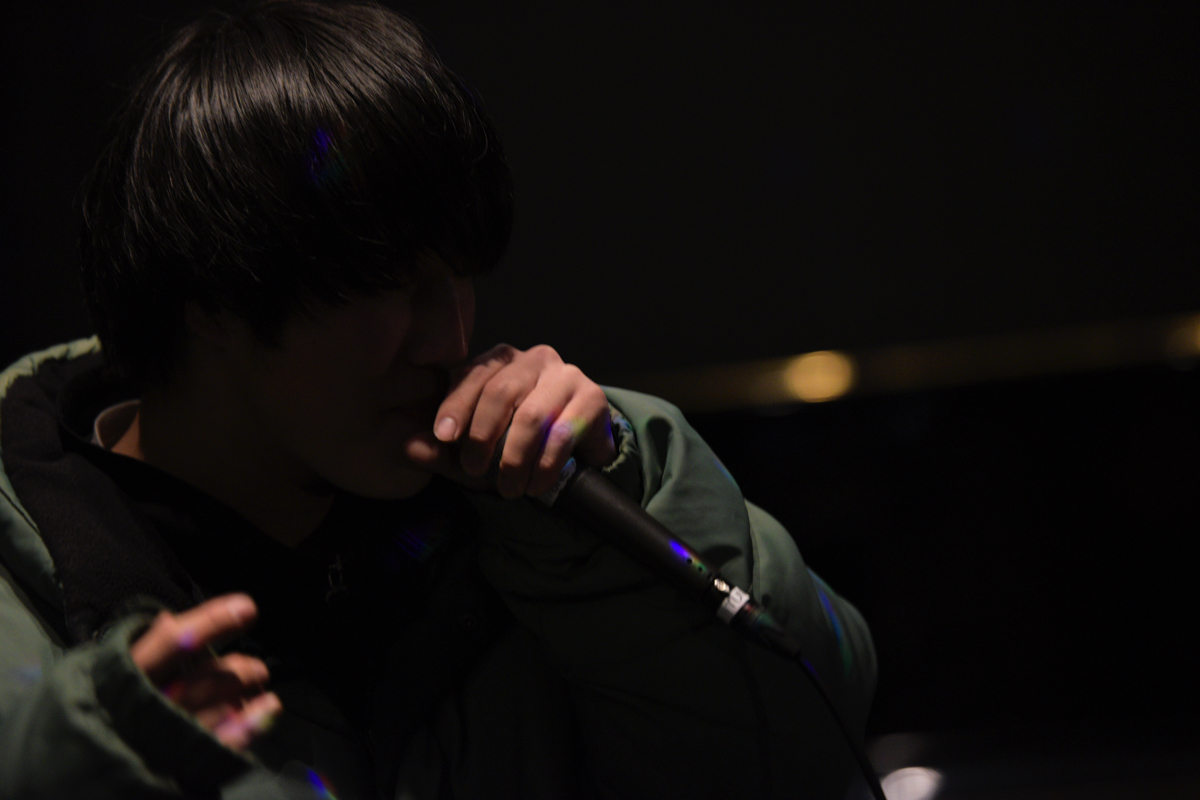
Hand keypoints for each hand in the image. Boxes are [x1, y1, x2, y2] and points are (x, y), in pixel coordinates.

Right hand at [130, 593, 280, 750]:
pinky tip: (269, 706)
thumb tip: (168, 618)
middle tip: (254, 666)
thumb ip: (152, 649)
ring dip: (245, 689)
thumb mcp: (121, 672)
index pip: (171, 641)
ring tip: (258, 680)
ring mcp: (168, 738)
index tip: (247, 608)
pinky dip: (253, 724)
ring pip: (218, 709)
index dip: (212, 622)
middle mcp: (149, 708)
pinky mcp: (185, 763)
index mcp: (127, 677)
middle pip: (203, 679)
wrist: (96, 770)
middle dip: (236, 668)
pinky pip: (225, 742)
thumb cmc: (118, 706)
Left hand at [406, 344, 615, 497]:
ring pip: (531, 415)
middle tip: (475, 471)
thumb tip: (409, 447)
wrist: (578, 453)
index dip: (455, 405)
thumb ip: (443, 450)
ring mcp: (565, 375)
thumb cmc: (518, 445)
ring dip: (515, 459)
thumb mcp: (475, 450)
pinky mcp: (592, 397)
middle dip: (483, 436)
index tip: (443, 437)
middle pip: (501, 391)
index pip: (472, 375)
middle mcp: (533, 359)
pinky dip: (544, 465)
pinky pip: (563, 432)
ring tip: (508, 488)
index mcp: (499, 362)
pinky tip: (535, 485)